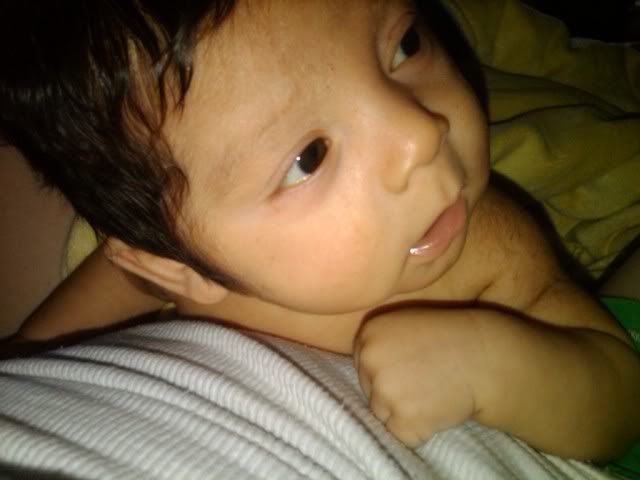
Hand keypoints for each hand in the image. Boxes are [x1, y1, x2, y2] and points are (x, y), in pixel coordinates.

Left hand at [353, 306, 479, 447]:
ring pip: (383, 415)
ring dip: (405, 412)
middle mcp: (370, 359)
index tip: (411, 367)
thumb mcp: (406, 323)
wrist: (487, 357)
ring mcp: (385, 390)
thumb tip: (365, 370)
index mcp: (368, 332)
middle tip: (425, 380)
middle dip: (394, 392)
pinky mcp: (403, 419)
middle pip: (370, 391)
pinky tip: (438, 408)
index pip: (364, 365)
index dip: (389, 370)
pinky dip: (420, 430)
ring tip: (433, 393)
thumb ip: (381, 343)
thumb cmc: (451, 338)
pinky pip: (402, 435)